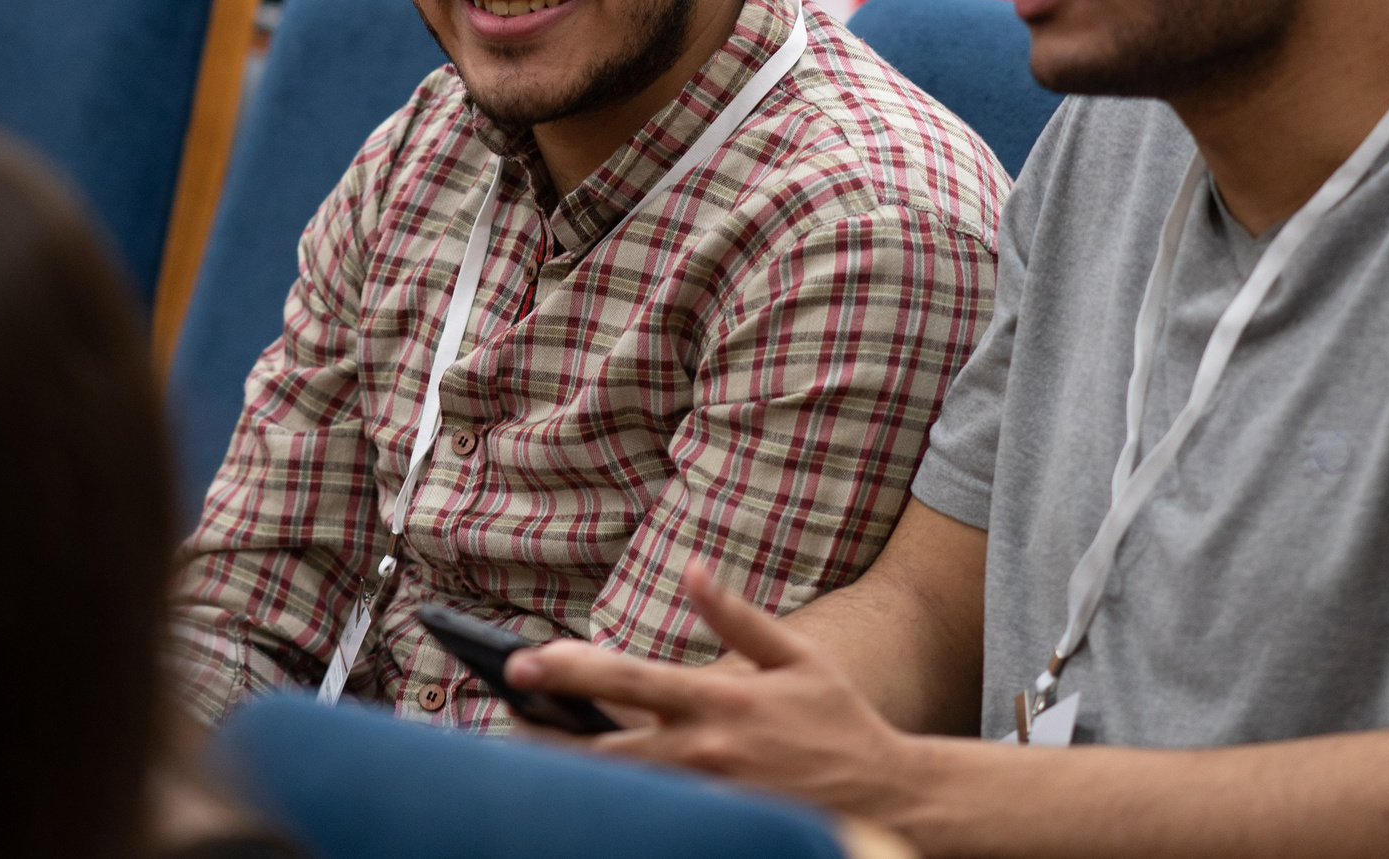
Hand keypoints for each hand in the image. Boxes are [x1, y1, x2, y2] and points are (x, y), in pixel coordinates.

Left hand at [507, 563, 927, 826]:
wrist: (887, 796)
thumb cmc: (840, 720)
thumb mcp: (799, 656)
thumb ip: (738, 616)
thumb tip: (694, 570)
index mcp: (722, 699)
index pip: (629, 680)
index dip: (570, 671)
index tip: (523, 662)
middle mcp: (707, 750)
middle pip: (605, 748)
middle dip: (547, 736)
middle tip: (501, 722)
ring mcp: (710, 794)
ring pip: (621, 789)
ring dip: (570, 775)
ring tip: (525, 758)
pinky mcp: (719, 820)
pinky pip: (657, 813)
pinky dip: (618, 802)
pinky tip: (586, 794)